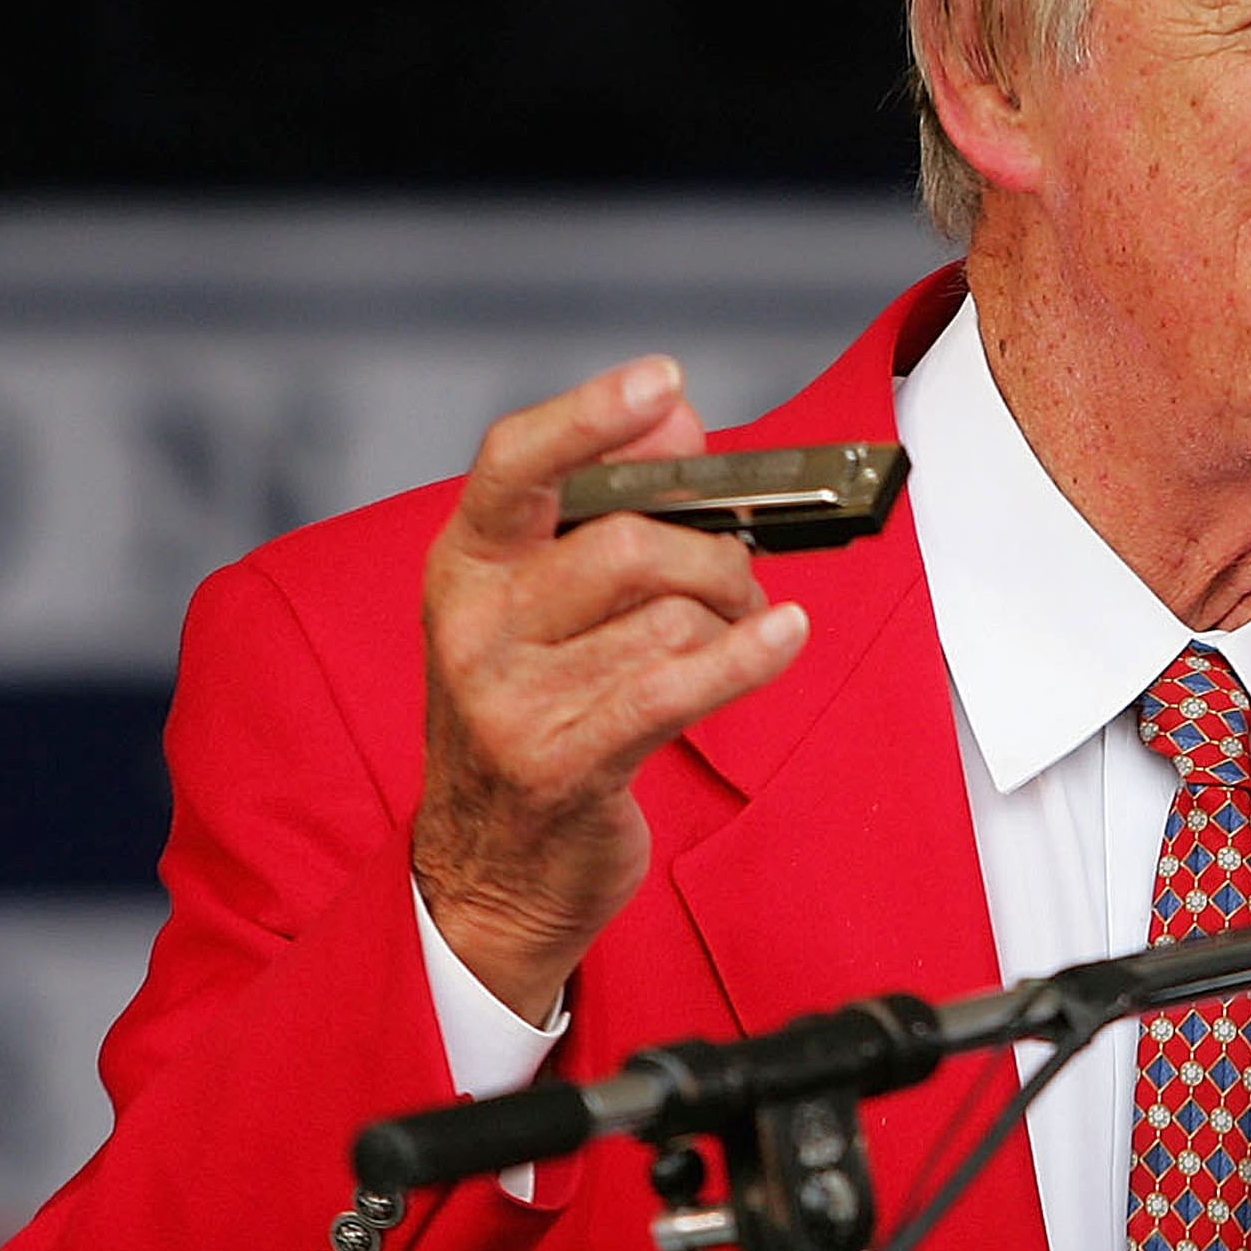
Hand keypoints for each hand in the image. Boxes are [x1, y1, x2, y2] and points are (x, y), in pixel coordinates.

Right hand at [411, 357, 808, 1023]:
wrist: (490, 870)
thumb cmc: (539, 714)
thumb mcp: (549, 604)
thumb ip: (610, 505)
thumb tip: (678, 417)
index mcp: (466, 563)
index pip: (517, 462)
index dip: (591, 414)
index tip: (663, 380)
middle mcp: (474, 623)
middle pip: (628, 543)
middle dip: (714, 556)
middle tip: (741, 580)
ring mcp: (508, 698)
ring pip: (668, 618)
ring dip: (728, 624)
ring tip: (733, 641)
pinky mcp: (559, 762)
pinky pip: (677, 684)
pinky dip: (748, 656)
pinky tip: (785, 638)